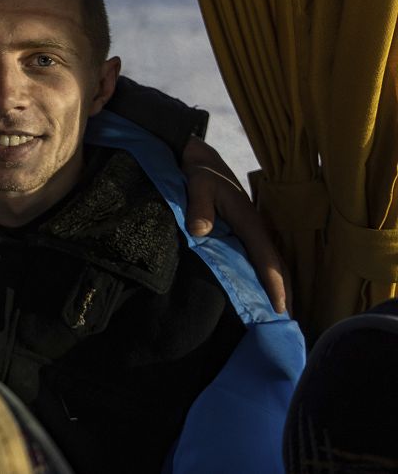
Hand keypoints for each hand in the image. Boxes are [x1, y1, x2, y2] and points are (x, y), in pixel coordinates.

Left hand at [182, 137, 289, 313]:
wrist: (200, 161)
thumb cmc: (200, 173)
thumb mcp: (198, 184)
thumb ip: (199, 206)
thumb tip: (199, 230)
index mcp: (249, 221)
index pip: (266, 257)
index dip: (274, 283)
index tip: (280, 307)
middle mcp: (255, 229)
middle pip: (276, 265)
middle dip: (284, 293)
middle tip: (287, 323)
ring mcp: (251, 232)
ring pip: (269, 264)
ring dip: (278, 287)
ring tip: (281, 316)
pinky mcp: (243, 233)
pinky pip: (258, 259)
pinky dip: (265, 277)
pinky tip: (261, 294)